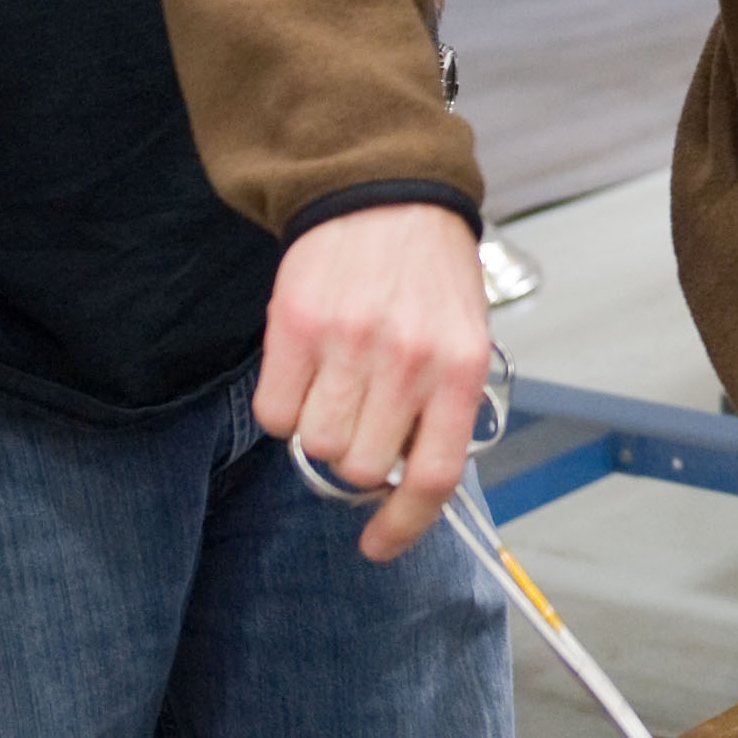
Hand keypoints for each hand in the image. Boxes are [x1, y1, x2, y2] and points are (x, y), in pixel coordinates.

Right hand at [259, 202, 493, 561]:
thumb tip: (404, 482)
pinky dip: (284, 405)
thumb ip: (440, 407)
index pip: (433, 476)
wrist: (383, 193)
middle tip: (360, 417)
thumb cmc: (427, 272)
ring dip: (318, 428)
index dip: (404, 525)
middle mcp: (407, 361)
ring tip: (335, 381)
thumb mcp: (462, 337)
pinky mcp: (296, 326)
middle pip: (359, 467)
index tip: (380, 545)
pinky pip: (275, 412)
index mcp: (459, 368)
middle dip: (355, 456)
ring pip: (314, 445)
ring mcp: (349, 344)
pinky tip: (305, 367)